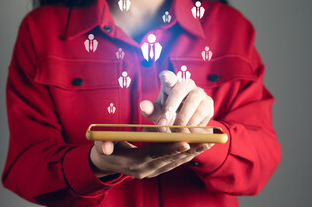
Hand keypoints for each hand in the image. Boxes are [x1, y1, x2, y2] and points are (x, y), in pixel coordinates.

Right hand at [90, 140, 208, 178]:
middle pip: (171, 159)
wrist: (107, 165)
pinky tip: (200, 147)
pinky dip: (188, 155)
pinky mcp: (158, 170)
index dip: (169, 148)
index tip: (185, 142)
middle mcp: (146, 170)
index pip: (154, 154)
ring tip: (209, 142)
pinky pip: (176, 163)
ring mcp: (153, 172)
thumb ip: (104, 147)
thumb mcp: (101, 149)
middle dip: (189, 149)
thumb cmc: (105, 152)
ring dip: (193, 152)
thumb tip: (105, 146)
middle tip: (206, 140)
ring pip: (177, 162)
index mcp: (134, 163)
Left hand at [140, 70, 214, 135]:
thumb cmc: (168, 114)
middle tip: (163, 124)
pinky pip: (202, 112)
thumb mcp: (157, 113)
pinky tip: (188, 131)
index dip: (166, 76)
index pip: (168, 76)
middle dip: (170, 108)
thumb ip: (150, 110)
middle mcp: (187, 84)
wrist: (186, 124)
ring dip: (183, 118)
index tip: (164, 77)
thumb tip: (142, 105)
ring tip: (175, 131)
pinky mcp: (209, 102)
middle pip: (179, 91)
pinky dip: (194, 123)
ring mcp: (199, 92)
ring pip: (192, 102)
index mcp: (172, 82)